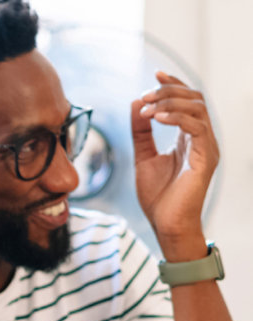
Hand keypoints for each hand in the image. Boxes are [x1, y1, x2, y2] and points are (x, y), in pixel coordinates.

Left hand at [130, 71, 217, 258]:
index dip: (173, 85)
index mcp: (189, 137)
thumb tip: (136, 103)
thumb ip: (141, 132)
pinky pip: (197, 127)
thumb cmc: (158, 196)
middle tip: (144, 97)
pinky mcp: (206, 158)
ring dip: (169, 103)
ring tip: (147, 110)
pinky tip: (156, 119)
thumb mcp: (143, 157)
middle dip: (167, 92)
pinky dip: (176, 118)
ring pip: (197, 108)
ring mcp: (207, 147)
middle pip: (194, 99)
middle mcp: (202, 139)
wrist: (166, 225)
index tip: (155, 74)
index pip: (187, 101)